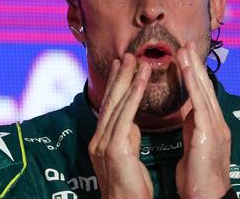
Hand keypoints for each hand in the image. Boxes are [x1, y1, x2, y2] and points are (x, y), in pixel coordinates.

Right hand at [88, 54, 152, 198]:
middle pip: (109, 100)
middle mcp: (98, 138)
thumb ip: (128, 138)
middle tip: (126, 55)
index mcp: (101, 140)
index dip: (115, 85)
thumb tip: (133, 123)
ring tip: (136, 61)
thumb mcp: (128, 157)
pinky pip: (126, 116)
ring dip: (128, 79)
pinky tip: (141, 81)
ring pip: (116, 104)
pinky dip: (134, 95)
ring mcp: (103, 143)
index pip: (109, 106)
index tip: (121, 66)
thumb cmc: (131, 188)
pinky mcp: (114, 149)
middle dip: (118, 76)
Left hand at [175, 41, 230, 198]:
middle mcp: (214, 122)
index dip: (193, 74)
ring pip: (203, 92)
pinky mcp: (208, 134)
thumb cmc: (196, 175)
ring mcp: (214, 127)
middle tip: (186, 43)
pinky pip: (200, 105)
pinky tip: (188, 71)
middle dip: (195, 64)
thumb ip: (191, 126)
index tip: (184, 55)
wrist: (205, 196)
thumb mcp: (192, 144)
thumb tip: (185, 112)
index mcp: (208, 124)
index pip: (200, 93)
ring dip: (194, 69)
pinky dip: (194, 86)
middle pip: (204, 87)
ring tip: (185, 50)